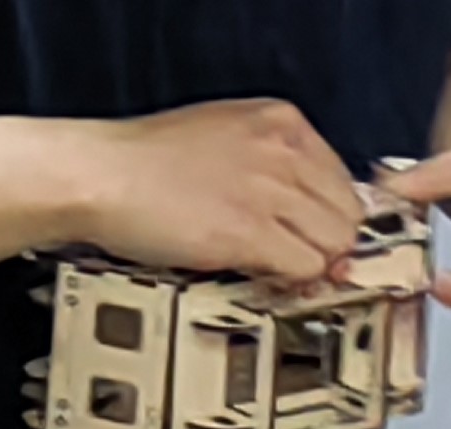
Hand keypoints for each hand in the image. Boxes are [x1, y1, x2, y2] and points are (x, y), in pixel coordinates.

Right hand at [78, 101, 362, 282]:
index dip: (330, 217)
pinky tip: (267, 283)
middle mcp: (285, 152)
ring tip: (282, 277)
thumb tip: (288, 204)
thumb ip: (264, 162)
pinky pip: (300, 267)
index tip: (315, 238)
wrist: (104, 176)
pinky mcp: (247, 233)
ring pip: (331, 245)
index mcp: (282, 123)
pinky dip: (290, 283)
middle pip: (346, 215)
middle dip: (328, 247)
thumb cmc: (144, 163)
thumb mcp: (223, 137)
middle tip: (302, 265)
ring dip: (310, 269)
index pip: (341, 179)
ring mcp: (269, 193)